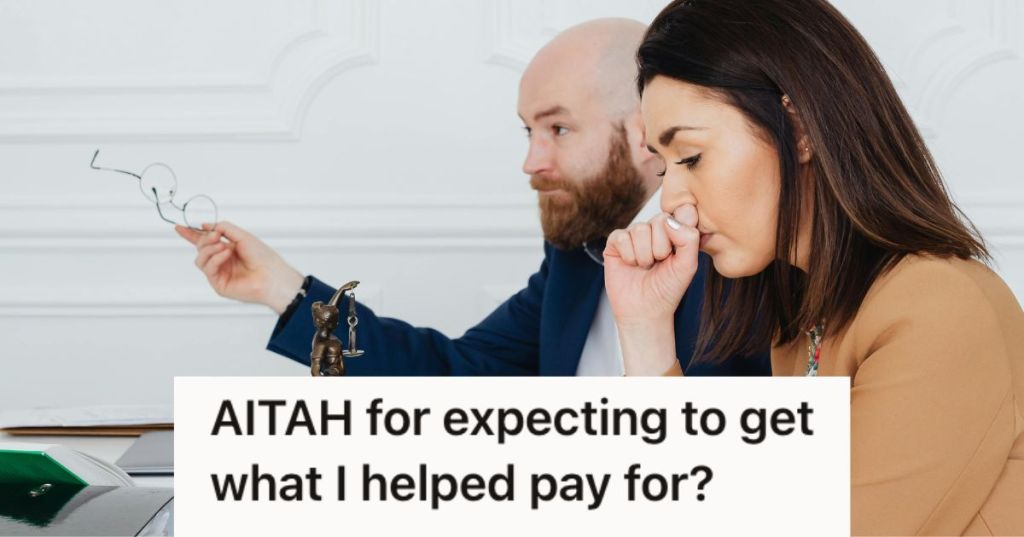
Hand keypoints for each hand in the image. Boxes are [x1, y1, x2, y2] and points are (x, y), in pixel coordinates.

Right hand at [175, 221, 304, 314]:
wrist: (272, 275)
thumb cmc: (263, 256)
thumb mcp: (242, 235)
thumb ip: (224, 228)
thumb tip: (205, 225)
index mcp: (228, 249)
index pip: (206, 241)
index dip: (192, 234)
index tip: (179, 227)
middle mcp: (222, 261)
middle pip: (200, 248)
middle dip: (205, 239)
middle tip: (217, 235)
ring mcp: (220, 273)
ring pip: (200, 258)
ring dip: (209, 249)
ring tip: (223, 246)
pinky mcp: (219, 284)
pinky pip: (207, 268)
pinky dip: (215, 258)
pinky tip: (226, 254)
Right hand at [603, 204, 701, 374]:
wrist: (645, 311)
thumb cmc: (668, 289)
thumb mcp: (688, 265)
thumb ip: (689, 239)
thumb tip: (669, 220)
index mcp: (674, 231)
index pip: (680, 213)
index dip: (678, 233)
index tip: (677, 254)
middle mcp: (653, 229)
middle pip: (659, 220)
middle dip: (661, 248)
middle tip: (659, 263)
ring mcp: (633, 235)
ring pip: (639, 229)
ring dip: (644, 255)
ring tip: (645, 267)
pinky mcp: (615, 243)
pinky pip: (621, 237)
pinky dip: (628, 255)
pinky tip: (630, 265)